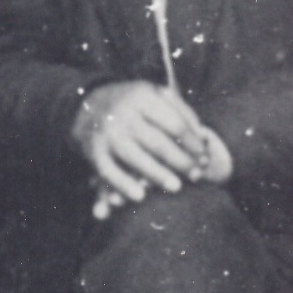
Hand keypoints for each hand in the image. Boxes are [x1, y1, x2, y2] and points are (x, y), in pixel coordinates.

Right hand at [70, 81, 214, 202]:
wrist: (88, 104)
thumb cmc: (135, 105)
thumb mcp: (156, 96)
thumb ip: (181, 113)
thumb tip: (203, 139)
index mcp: (143, 96)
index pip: (175, 124)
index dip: (193, 144)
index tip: (205, 158)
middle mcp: (123, 113)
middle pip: (158, 143)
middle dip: (181, 162)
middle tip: (196, 175)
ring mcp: (107, 132)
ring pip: (135, 158)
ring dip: (158, 175)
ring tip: (176, 186)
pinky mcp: (94, 150)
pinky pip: (109, 172)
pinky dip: (124, 185)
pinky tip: (141, 196)